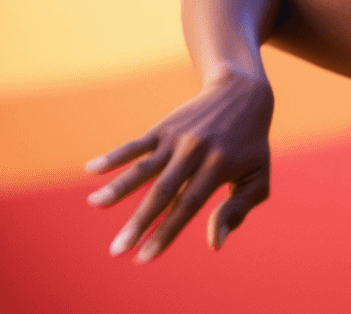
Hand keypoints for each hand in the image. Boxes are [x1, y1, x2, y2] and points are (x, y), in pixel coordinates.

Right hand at [85, 71, 273, 262]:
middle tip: (116, 250)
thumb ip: (238, 209)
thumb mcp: (258, 176)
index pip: (187, 206)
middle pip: (162, 192)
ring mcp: (178, 139)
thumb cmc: (251, 144)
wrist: (243, 93)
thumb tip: (215, 244)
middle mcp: (196, 153)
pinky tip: (92, 168)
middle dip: (138, 223)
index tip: (144, 257)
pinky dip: (116, 155)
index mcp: (219, 168)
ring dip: (118, 187)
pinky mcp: (164, 127)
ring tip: (95, 204)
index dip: (165, 232)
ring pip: (144, 167)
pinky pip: (137, 143)